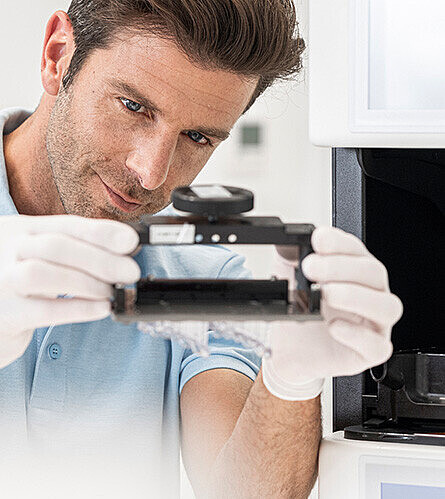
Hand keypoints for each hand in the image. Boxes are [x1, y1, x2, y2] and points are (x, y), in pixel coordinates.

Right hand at [0, 215, 140, 368]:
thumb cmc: (19, 286)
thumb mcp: (39, 257)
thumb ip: (72, 251)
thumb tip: (122, 252)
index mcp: (20, 230)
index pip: (64, 225)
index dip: (100, 232)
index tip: (131, 241)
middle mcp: (6, 249)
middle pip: (56, 246)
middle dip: (101, 259)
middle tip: (130, 271)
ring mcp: (0, 281)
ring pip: (45, 274)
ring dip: (88, 282)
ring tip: (112, 292)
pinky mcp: (3, 313)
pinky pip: (43, 310)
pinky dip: (78, 309)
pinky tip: (101, 309)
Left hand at [262, 227, 402, 400]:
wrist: (287, 349)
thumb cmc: (296, 313)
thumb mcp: (286, 279)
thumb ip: (288, 257)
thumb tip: (287, 242)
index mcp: (352, 271)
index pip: (356, 249)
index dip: (339, 242)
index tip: (318, 239)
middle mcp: (369, 294)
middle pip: (374, 273)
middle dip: (341, 266)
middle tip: (310, 267)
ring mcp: (374, 324)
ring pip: (387, 306)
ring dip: (355, 296)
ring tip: (325, 294)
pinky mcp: (370, 353)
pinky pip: (378, 346)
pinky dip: (357, 334)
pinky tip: (334, 326)